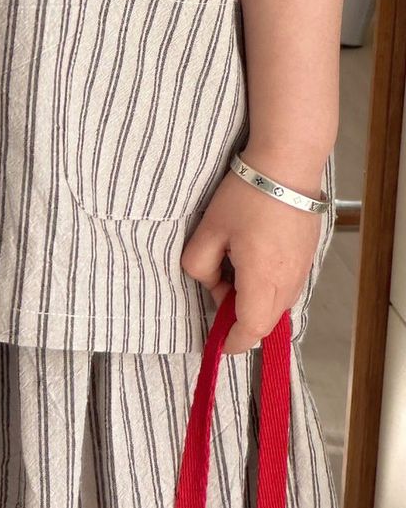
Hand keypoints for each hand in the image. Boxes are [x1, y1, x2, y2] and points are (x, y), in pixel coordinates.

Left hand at [182, 156, 324, 353]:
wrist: (287, 166)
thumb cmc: (246, 196)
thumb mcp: (208, 231)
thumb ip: (200, 267)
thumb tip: (213, 284)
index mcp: (262, 278)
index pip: (251, 329)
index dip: (233, 341)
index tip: (218, 341)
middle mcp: (288, 282)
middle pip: (264, 322)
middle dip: (237, 316)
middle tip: (219, 281)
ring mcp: (302, 271)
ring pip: (275, 305)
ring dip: (252, 299)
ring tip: (234, 262)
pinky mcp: (307, 259)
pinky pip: (285, 287)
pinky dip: (265, 285)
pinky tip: (252, 254)